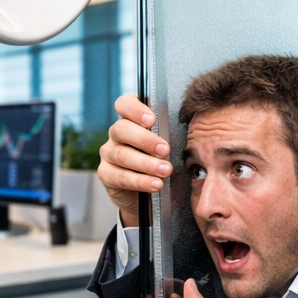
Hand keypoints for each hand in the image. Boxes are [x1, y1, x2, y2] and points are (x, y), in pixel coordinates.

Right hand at [98, 94, 171, 227]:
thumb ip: (170, 134)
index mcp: (130, 120)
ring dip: (146, 163)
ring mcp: (109, 153)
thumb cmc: (160, 161)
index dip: (135, 109)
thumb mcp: (166, 144)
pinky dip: (140, 181)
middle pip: (121, 129)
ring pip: (122, 154)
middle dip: (145, 140)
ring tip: (166, 171)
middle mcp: (116, 134)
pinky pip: (120, 177)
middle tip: (165, 150)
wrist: (145, 193)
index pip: (124, 104)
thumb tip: (192, 128)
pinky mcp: (106, 174)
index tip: (152, 120)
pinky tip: (155, 184)